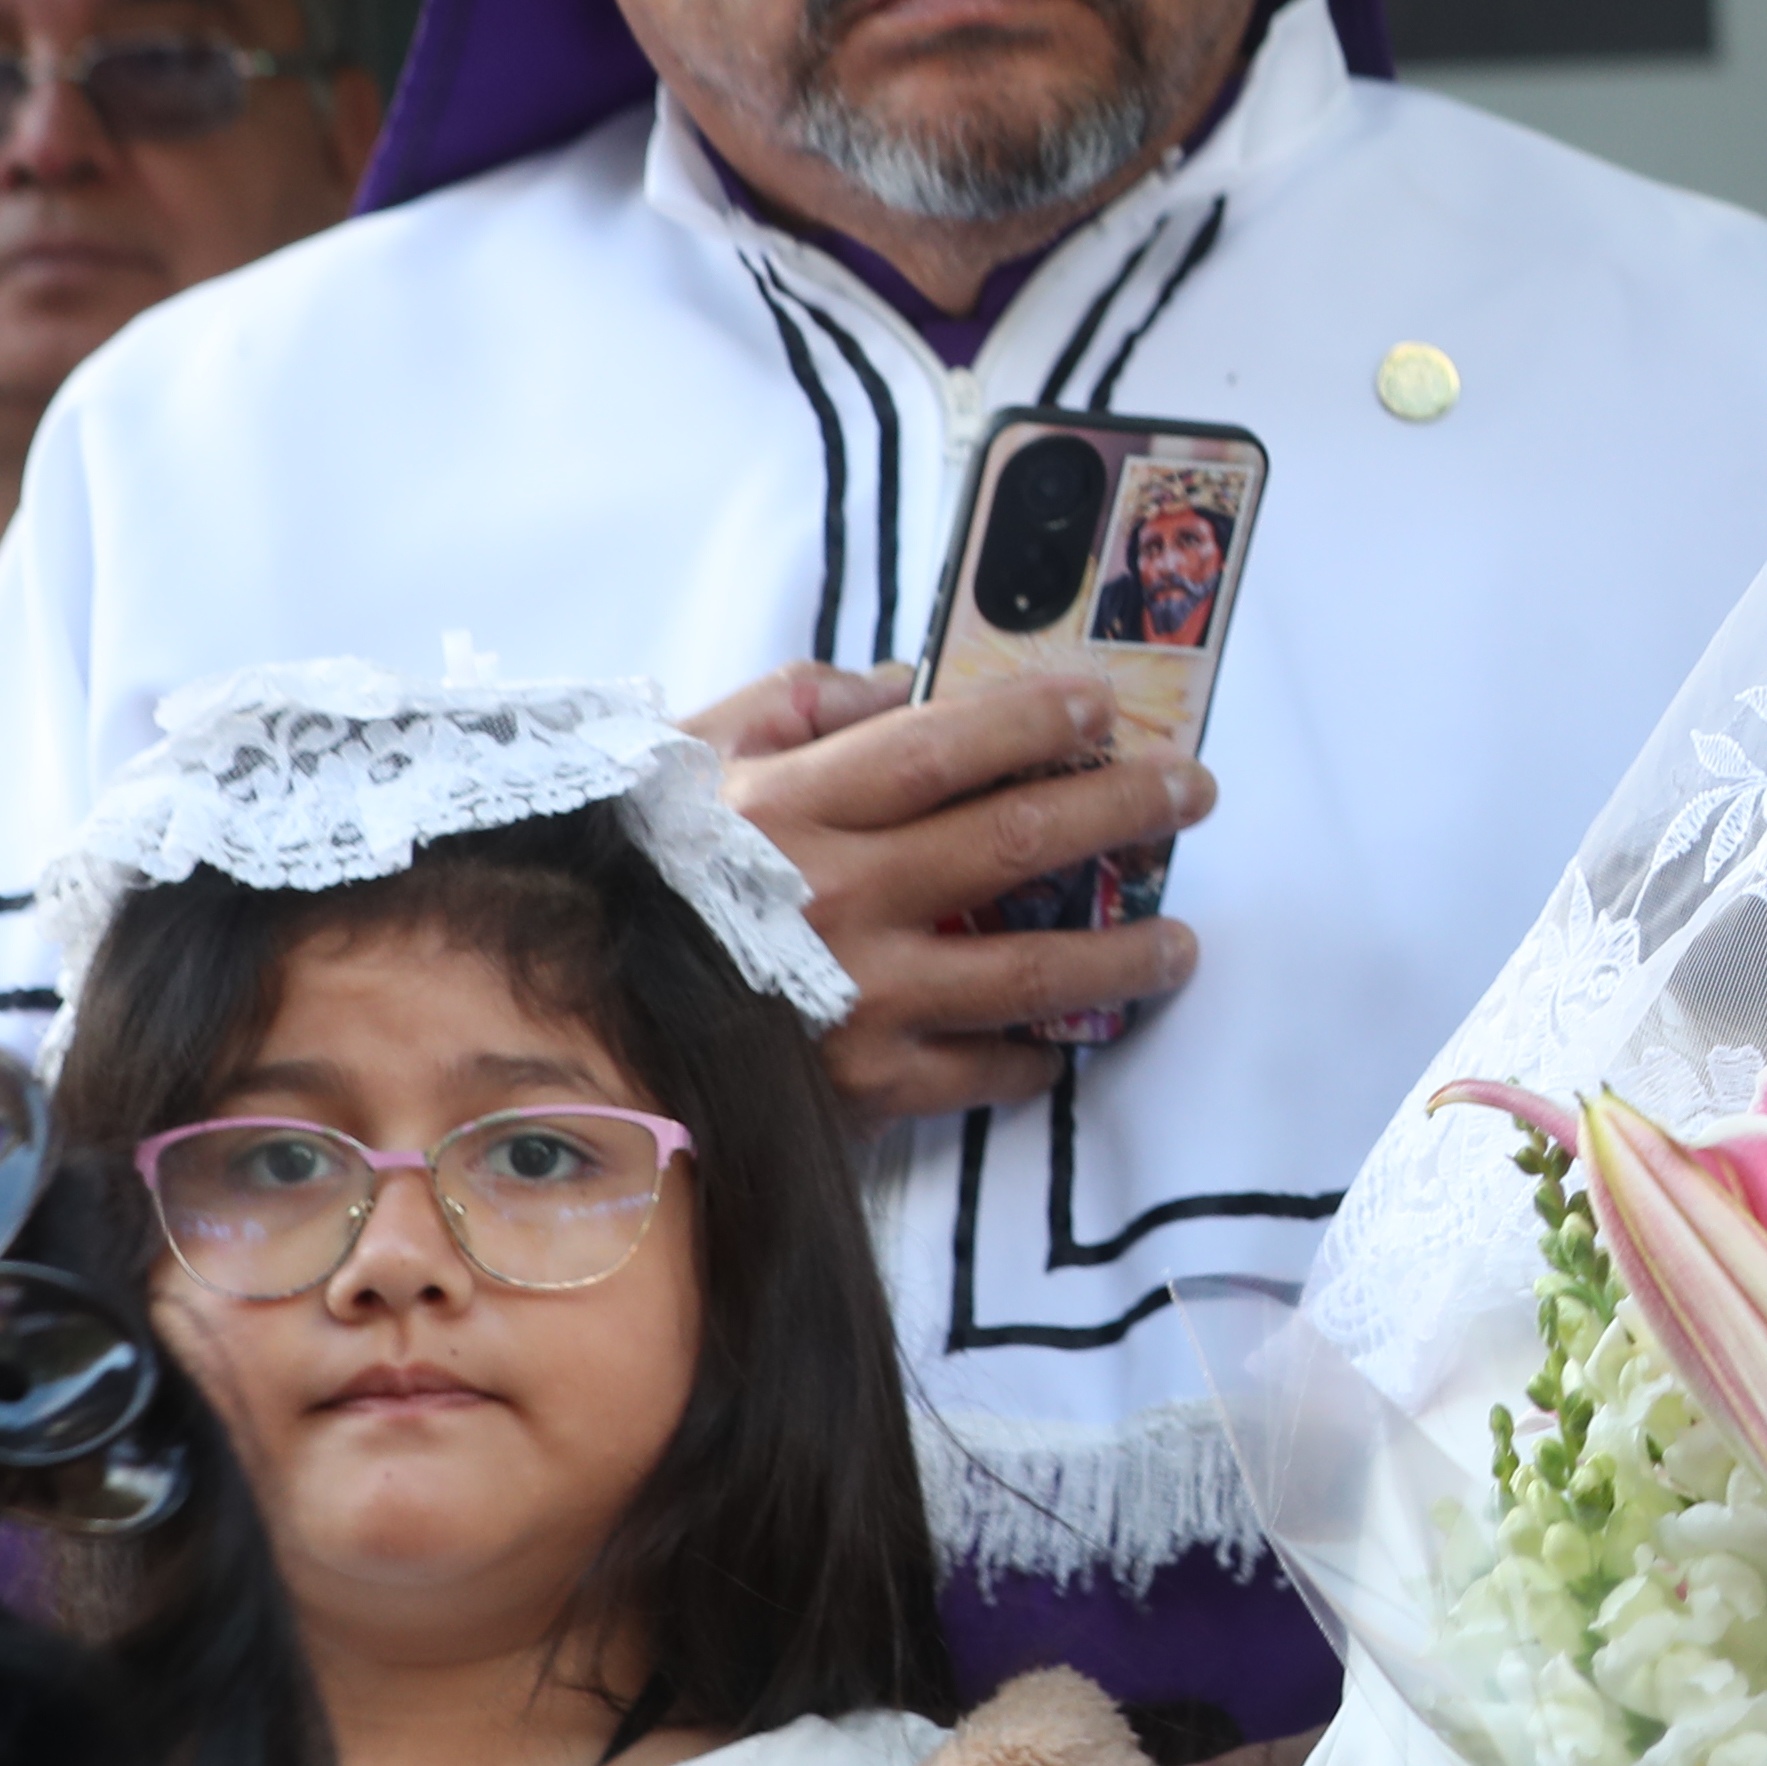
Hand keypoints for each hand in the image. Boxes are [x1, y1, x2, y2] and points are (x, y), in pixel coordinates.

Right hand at [691, 660, 1214, 1124]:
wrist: (573, 1030)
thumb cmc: (639, 881)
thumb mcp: (685, 766)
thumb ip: (794, 704)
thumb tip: (904, 678)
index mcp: (794, 811)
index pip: (941, 749)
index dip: (1033, 721)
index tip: (1104, 703)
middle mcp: (840, 901)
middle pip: (1014, 844)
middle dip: (1121, 809)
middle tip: (1193, 792)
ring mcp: (859, 999)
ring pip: (1027, 971)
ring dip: (1122, 954)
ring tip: (1180, 941)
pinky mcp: (864, 1087)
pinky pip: (980, 1070)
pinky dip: (1034, 1056)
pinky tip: (1069, 1040)